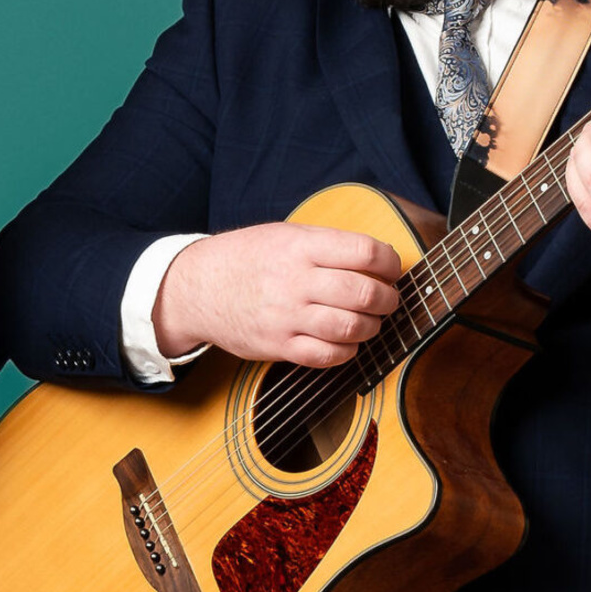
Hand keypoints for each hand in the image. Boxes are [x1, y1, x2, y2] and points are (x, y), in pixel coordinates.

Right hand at [153, 222, 401, 367]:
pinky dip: (348, 352)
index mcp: (301, 247)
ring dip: (372, 327)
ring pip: (350, 328)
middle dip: (388, 299)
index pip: (365, 252)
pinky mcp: (278, 346)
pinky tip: (348, 342)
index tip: (392, 269)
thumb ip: (328, 245)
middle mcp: (295, 281)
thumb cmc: (247, 258)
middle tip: (388, 299)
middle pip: (363, 293)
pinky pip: (327, 356)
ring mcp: (286, 316)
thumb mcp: (285, 235)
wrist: (198, 288)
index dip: (390, 263)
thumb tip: (378, 259)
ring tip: (371, 322)